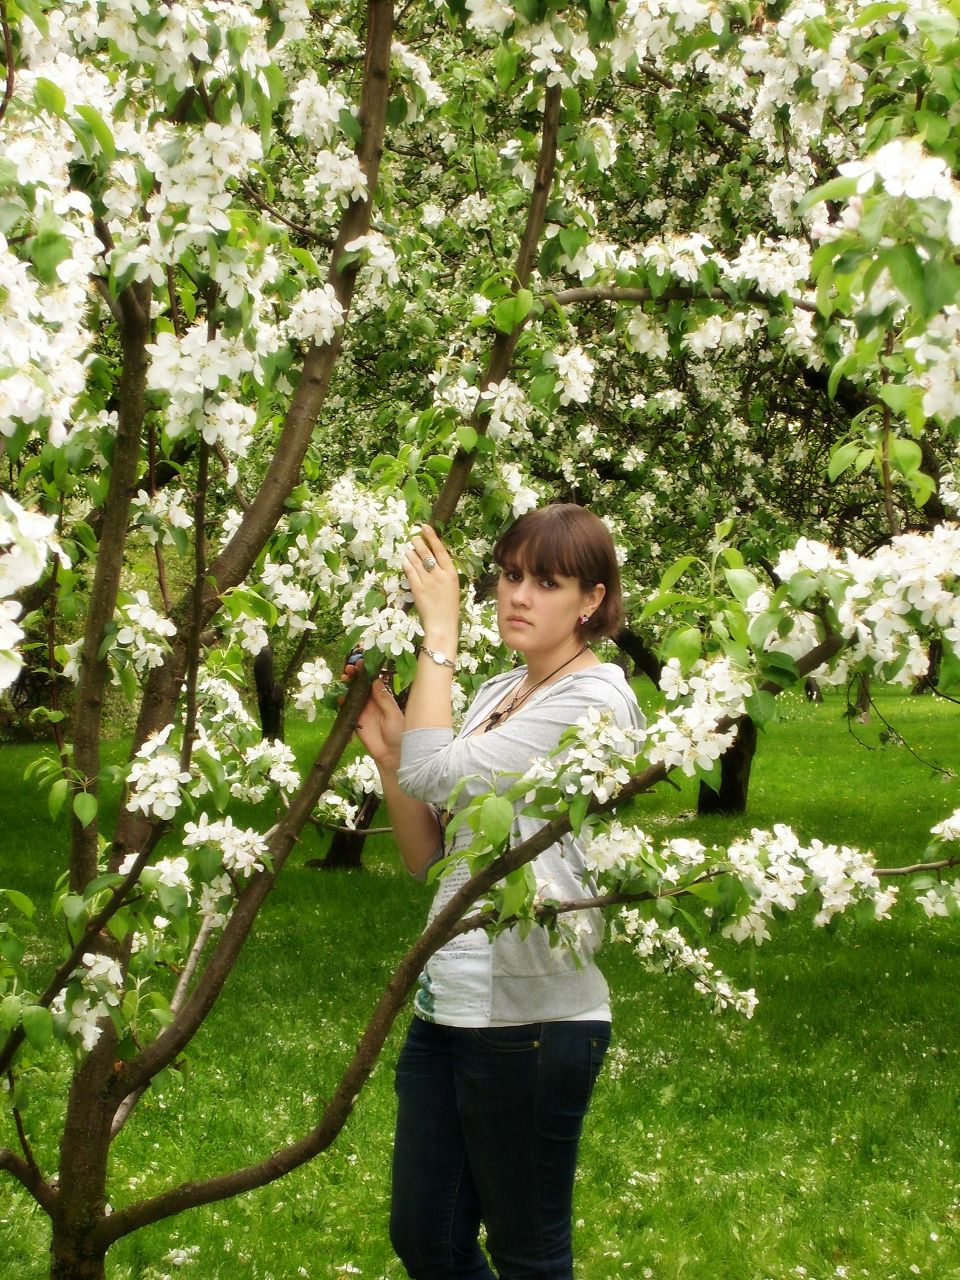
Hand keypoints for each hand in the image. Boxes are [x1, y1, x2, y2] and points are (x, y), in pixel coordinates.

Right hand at [344, 655, 404, 768]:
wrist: (392, 755)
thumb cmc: (398, 733)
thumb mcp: (392, 714)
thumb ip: (383, 699)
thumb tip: (375, 680)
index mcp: (383, 698)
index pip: (372, 681)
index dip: (366, 672)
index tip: (360, 663)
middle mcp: (372, 703)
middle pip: (359, 686)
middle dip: (354, 676)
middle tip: (348, 669)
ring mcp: (362, 711)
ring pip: (351, 695)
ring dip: (346, 686)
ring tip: (343, 678)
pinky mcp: (354, 721)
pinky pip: (346, 710)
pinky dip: (342, 703)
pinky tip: (340, 697)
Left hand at [404, 525, 459, 645]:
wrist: (442, 624)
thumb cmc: (449, 606)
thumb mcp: (452, 586)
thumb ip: (444, 573)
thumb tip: (432, 559)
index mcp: (451, 573)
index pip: (440, 550)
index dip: (432, 537)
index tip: (425, 527)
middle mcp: (439, 575)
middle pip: (426, 553)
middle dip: (418, 543)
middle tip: (413, 538)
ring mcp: (427, 581)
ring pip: (416, 561)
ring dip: (411, 552)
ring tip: (408, 549)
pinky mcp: (417, 588)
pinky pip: (410, 572)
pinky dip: (407, 564)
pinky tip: (405, 561)